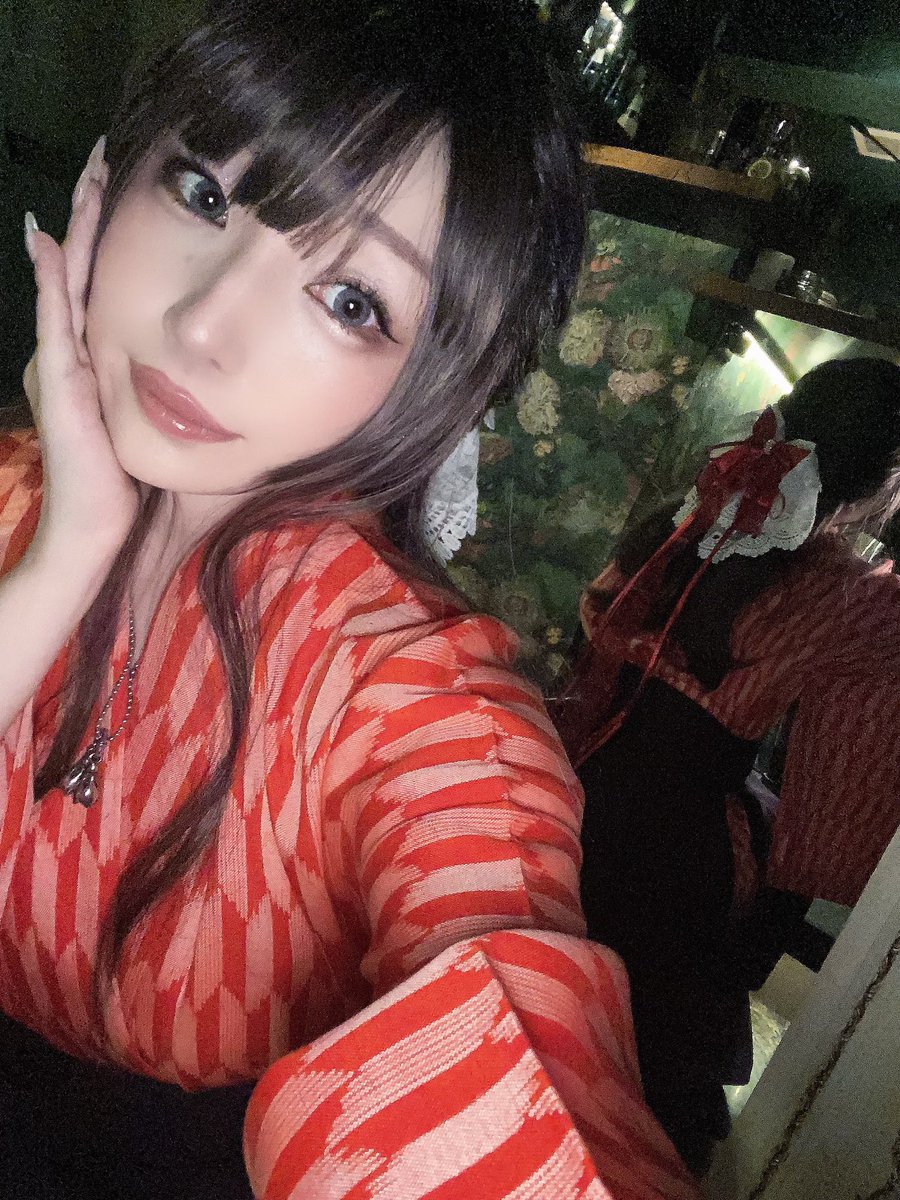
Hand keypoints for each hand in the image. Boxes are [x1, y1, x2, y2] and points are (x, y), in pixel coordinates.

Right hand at [23, 139, 137, 563]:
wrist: (103, 528)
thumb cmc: (135, 486)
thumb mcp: (160, 430)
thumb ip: (179, 402)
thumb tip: (224, 389)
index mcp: (97, 361)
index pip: (106, 286)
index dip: (114, 239)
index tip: (132, 193)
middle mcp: (74, 353)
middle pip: (84, 268)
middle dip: (92, 214)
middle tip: (104, 158)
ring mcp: (63, 362)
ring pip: (68, 279)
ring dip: (76, 228)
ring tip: (86, 177)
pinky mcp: (61, 379)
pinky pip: (55, 315)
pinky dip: (53, 277)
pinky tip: (51, 238)